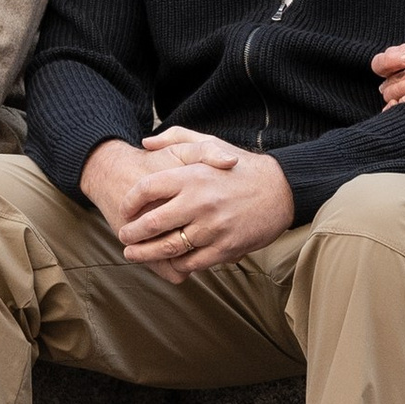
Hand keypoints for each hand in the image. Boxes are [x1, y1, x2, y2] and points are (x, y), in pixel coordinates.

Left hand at [119, 143, 293, 281]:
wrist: (280, 190)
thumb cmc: (241, 167)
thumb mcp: (210, 143)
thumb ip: (175, 139)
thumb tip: (146, 143)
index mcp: (192, 176)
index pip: (146, 189)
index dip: (129, 202)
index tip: (124, 209)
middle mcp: (199, 203)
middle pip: (151, 224)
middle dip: (131, 233)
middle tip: (123, 236)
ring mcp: (212, 228)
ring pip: (168, 248)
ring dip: (146, 254)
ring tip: (133, 254)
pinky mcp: (225, 249)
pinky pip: (192, 263)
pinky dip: (176, 265)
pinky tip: (167, 262)